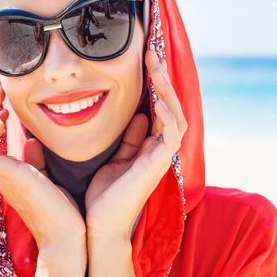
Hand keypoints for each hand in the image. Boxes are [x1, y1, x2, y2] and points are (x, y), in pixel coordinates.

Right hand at [0, 86, 85, 249]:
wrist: (65, 235)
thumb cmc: (59, 209)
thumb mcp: (46, 177)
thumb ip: (35, 160)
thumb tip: (30, 141)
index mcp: (7, 172)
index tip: (4, 106)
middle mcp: (0, 173)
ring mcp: (1, 176)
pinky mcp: (8, 178)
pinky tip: (2, 121)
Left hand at [85, 49, 187, 239]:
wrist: (99, 224)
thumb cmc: (104, 194)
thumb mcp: (115, 157)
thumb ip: (129, 137)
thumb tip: (139, 115)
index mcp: (149, 144)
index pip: (159, 105)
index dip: (155, 81)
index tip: (144, 57)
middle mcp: (159, 147)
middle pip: (171, 104)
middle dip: (162, 77)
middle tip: (151, 51)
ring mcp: (161, 156)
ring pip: (176, 115)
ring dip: (167, 89)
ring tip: (156, 66)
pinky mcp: (159, 165)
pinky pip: (172, 136)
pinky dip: (167, 117)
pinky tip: (158, 101)